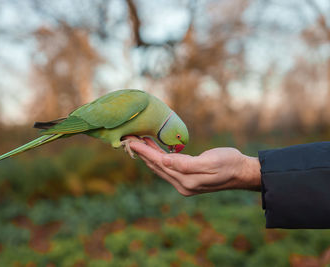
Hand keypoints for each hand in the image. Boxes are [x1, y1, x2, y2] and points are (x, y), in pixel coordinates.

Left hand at [129, 137, 260, 195]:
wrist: (242, 172)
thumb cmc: (229, 163)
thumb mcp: (209, 161)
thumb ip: (186, 163)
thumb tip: (165, 161)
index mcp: (186, 180)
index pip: (159, 163)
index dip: (144, 151)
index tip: (131, 141)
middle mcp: (182, 184)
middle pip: (156, 166)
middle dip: (142, 152)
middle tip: (129, 138)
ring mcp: (184, 184)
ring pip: (160, 167)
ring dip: (148, 155)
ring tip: (138, 141)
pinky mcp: (187, 180)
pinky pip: (167, 168)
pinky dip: (158, 158)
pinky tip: (155, 149)